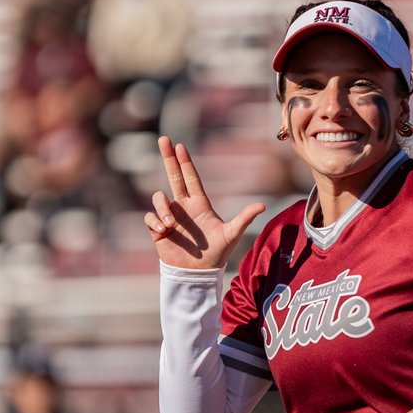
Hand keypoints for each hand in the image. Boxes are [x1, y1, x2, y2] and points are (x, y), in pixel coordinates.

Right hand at [146, 136, 265, 269]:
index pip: (191, 178)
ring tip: (169, 223)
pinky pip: (150, 218)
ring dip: (162, 207)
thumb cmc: (217, 254)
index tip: (179, 145)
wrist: (199, 273)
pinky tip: (164, 231)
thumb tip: (262, 206)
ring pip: (159, 198)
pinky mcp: (159, 230)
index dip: (185, 162)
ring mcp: (170, 217)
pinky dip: (155, 221)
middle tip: (163, 138)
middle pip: (173, 176)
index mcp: (199, 204)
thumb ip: (244, 218)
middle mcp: (183, 207)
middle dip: (168, 158)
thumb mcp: (231, 235)